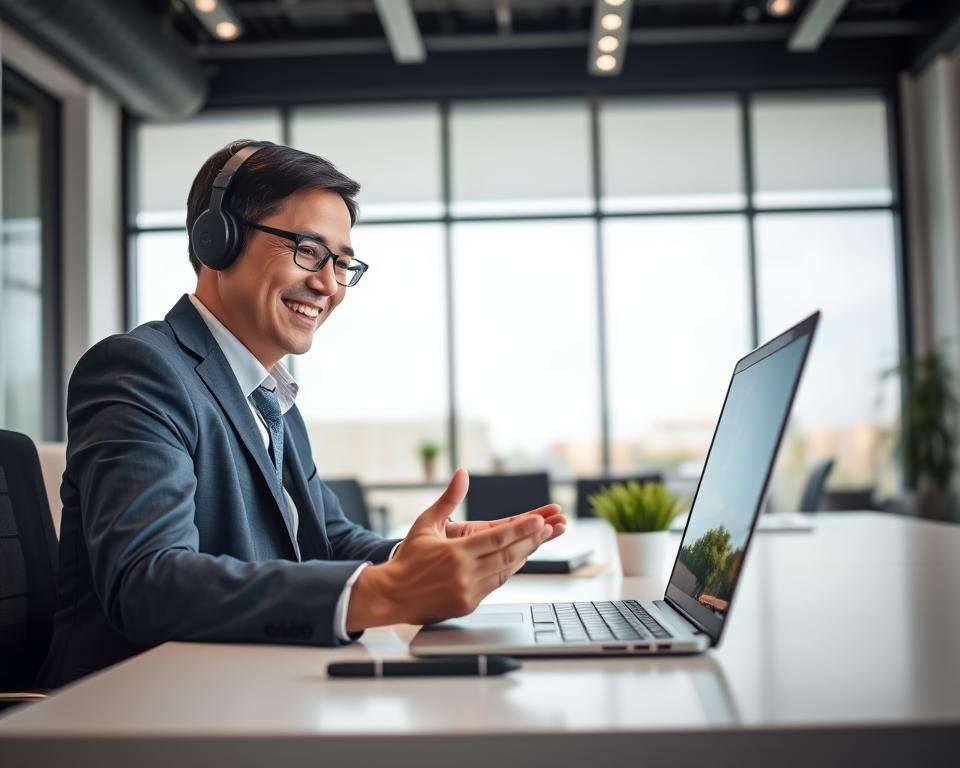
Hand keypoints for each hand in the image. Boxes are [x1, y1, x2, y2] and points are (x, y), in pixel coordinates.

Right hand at [346, 468, 561, 630]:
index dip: (521, 529)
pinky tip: (519, 558)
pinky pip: (497, 584)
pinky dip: (510, 570)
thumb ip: (448, 499)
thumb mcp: (425, 523)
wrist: (391, 595)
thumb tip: (462, 474)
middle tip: (550, 528)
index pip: (496, 539)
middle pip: (508, 555)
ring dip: (525, 555)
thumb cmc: (408, 558)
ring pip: (506, 571)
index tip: (539, 520)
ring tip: (540, 540)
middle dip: (532, 540)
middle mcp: (464, 574)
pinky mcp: (469, 604)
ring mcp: (468, 592)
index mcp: (454, 553)